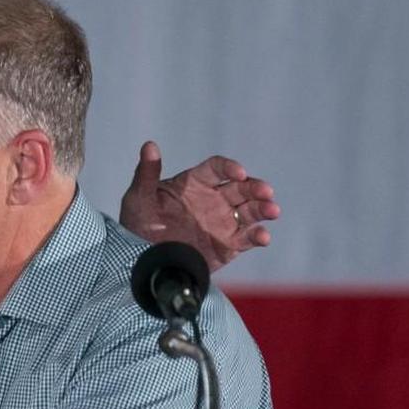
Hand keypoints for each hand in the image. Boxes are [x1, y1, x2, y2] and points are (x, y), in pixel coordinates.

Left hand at [120, 141, 280, 271]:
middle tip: (266, 192)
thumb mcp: (138, 198)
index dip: (230, 168)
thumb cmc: (136, 226)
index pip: (217, 169)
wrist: (141, 263)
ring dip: (264, 209)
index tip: (239, 173)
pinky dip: (258, 237)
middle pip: (242, 188)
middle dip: (256, 188)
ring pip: (250, 211)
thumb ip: (146, 173)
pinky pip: (248, 238)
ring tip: (272, 211)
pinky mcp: (228, 245)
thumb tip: (149, 145)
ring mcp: (222, 222)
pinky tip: (263, 237)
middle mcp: (213, 200)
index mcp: (194, 184)